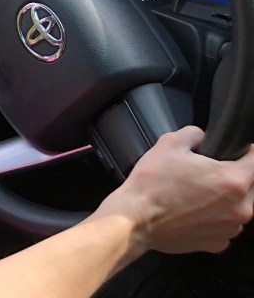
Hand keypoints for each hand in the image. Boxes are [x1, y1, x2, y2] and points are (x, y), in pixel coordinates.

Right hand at [97, 126, 253, 254]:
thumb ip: (193, 133)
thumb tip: (200, 136)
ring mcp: (230, 229)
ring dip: (225, 199)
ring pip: (239, 207)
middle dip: (233, 176)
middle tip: (207, 171)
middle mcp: (240, 208)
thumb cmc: (152, 185)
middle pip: (250, 186)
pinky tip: (193, 211)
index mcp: (233, 180)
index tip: (239, 149)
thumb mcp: (169, 143)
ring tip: (196, 192)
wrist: (135, 220)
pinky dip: (214, 218)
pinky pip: (224, 226)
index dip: (247, 151)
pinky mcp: (217, 243)